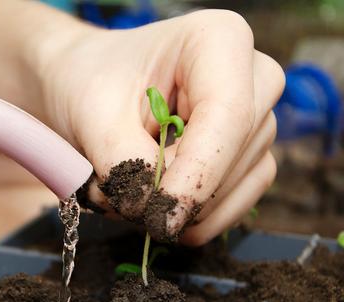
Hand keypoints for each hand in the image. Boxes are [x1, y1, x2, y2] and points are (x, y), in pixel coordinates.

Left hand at [39, 9, 283, 244]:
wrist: (85, 85)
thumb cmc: (88, 83)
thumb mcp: (91, 115)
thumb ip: (124, 162)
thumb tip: (154, 210)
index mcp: (220, 40)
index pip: (228, 117)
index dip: (196, 176)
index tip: (158, 218)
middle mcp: (253, 78)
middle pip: (232, 158)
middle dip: (174, 193)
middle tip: (117, 194)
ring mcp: (257, 120)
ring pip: (234, 189)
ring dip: (176, 208)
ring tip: (126, 190)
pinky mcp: (250, 157)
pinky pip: (235, 204)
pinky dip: (191, 219)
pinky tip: (153, 204)